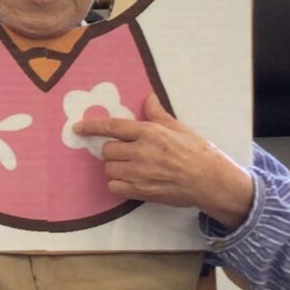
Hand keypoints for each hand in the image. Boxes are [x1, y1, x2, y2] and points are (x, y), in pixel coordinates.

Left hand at [74, 94, 255, 227]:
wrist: (211, 181)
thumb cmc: (198, 152)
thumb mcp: (179, 128)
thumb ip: (158, 114)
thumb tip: (148, 97)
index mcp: (150, 133)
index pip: (113, 127)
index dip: (92, 127)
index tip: (78, 128)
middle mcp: (142, 152)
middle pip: (107, 150)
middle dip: (112, 151)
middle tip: (125, 152)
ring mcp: (140, 174)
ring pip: (109, 169)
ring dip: (115, 168)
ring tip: (129, 167)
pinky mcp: (142, 192)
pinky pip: (115, 188)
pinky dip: (118, 185)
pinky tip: (130, 181)